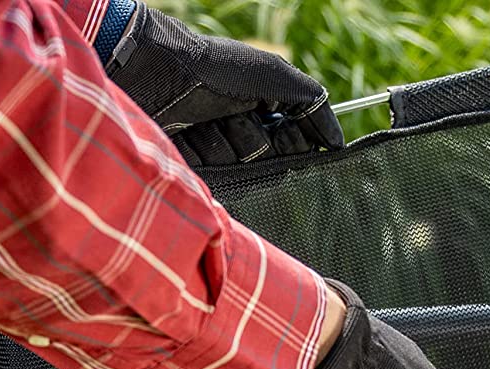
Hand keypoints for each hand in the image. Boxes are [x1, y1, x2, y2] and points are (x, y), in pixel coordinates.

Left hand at [105, 6, 343, 167]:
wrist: (151, 70)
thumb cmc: (212, 66)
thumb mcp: (270, 74)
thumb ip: (311, 102)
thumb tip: (339, 142)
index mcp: (264, 111)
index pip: (295, 146)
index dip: (290, 141)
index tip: (275, 124)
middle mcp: (242, 132)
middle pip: (270, 164)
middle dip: (255, 144)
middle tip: (234, 119)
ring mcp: (217, 151)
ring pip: (241, 173)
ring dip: (225, 146)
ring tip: (201, 122)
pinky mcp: (193, 168)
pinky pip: (213, 182)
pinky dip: (202, 157)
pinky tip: (186, 136)